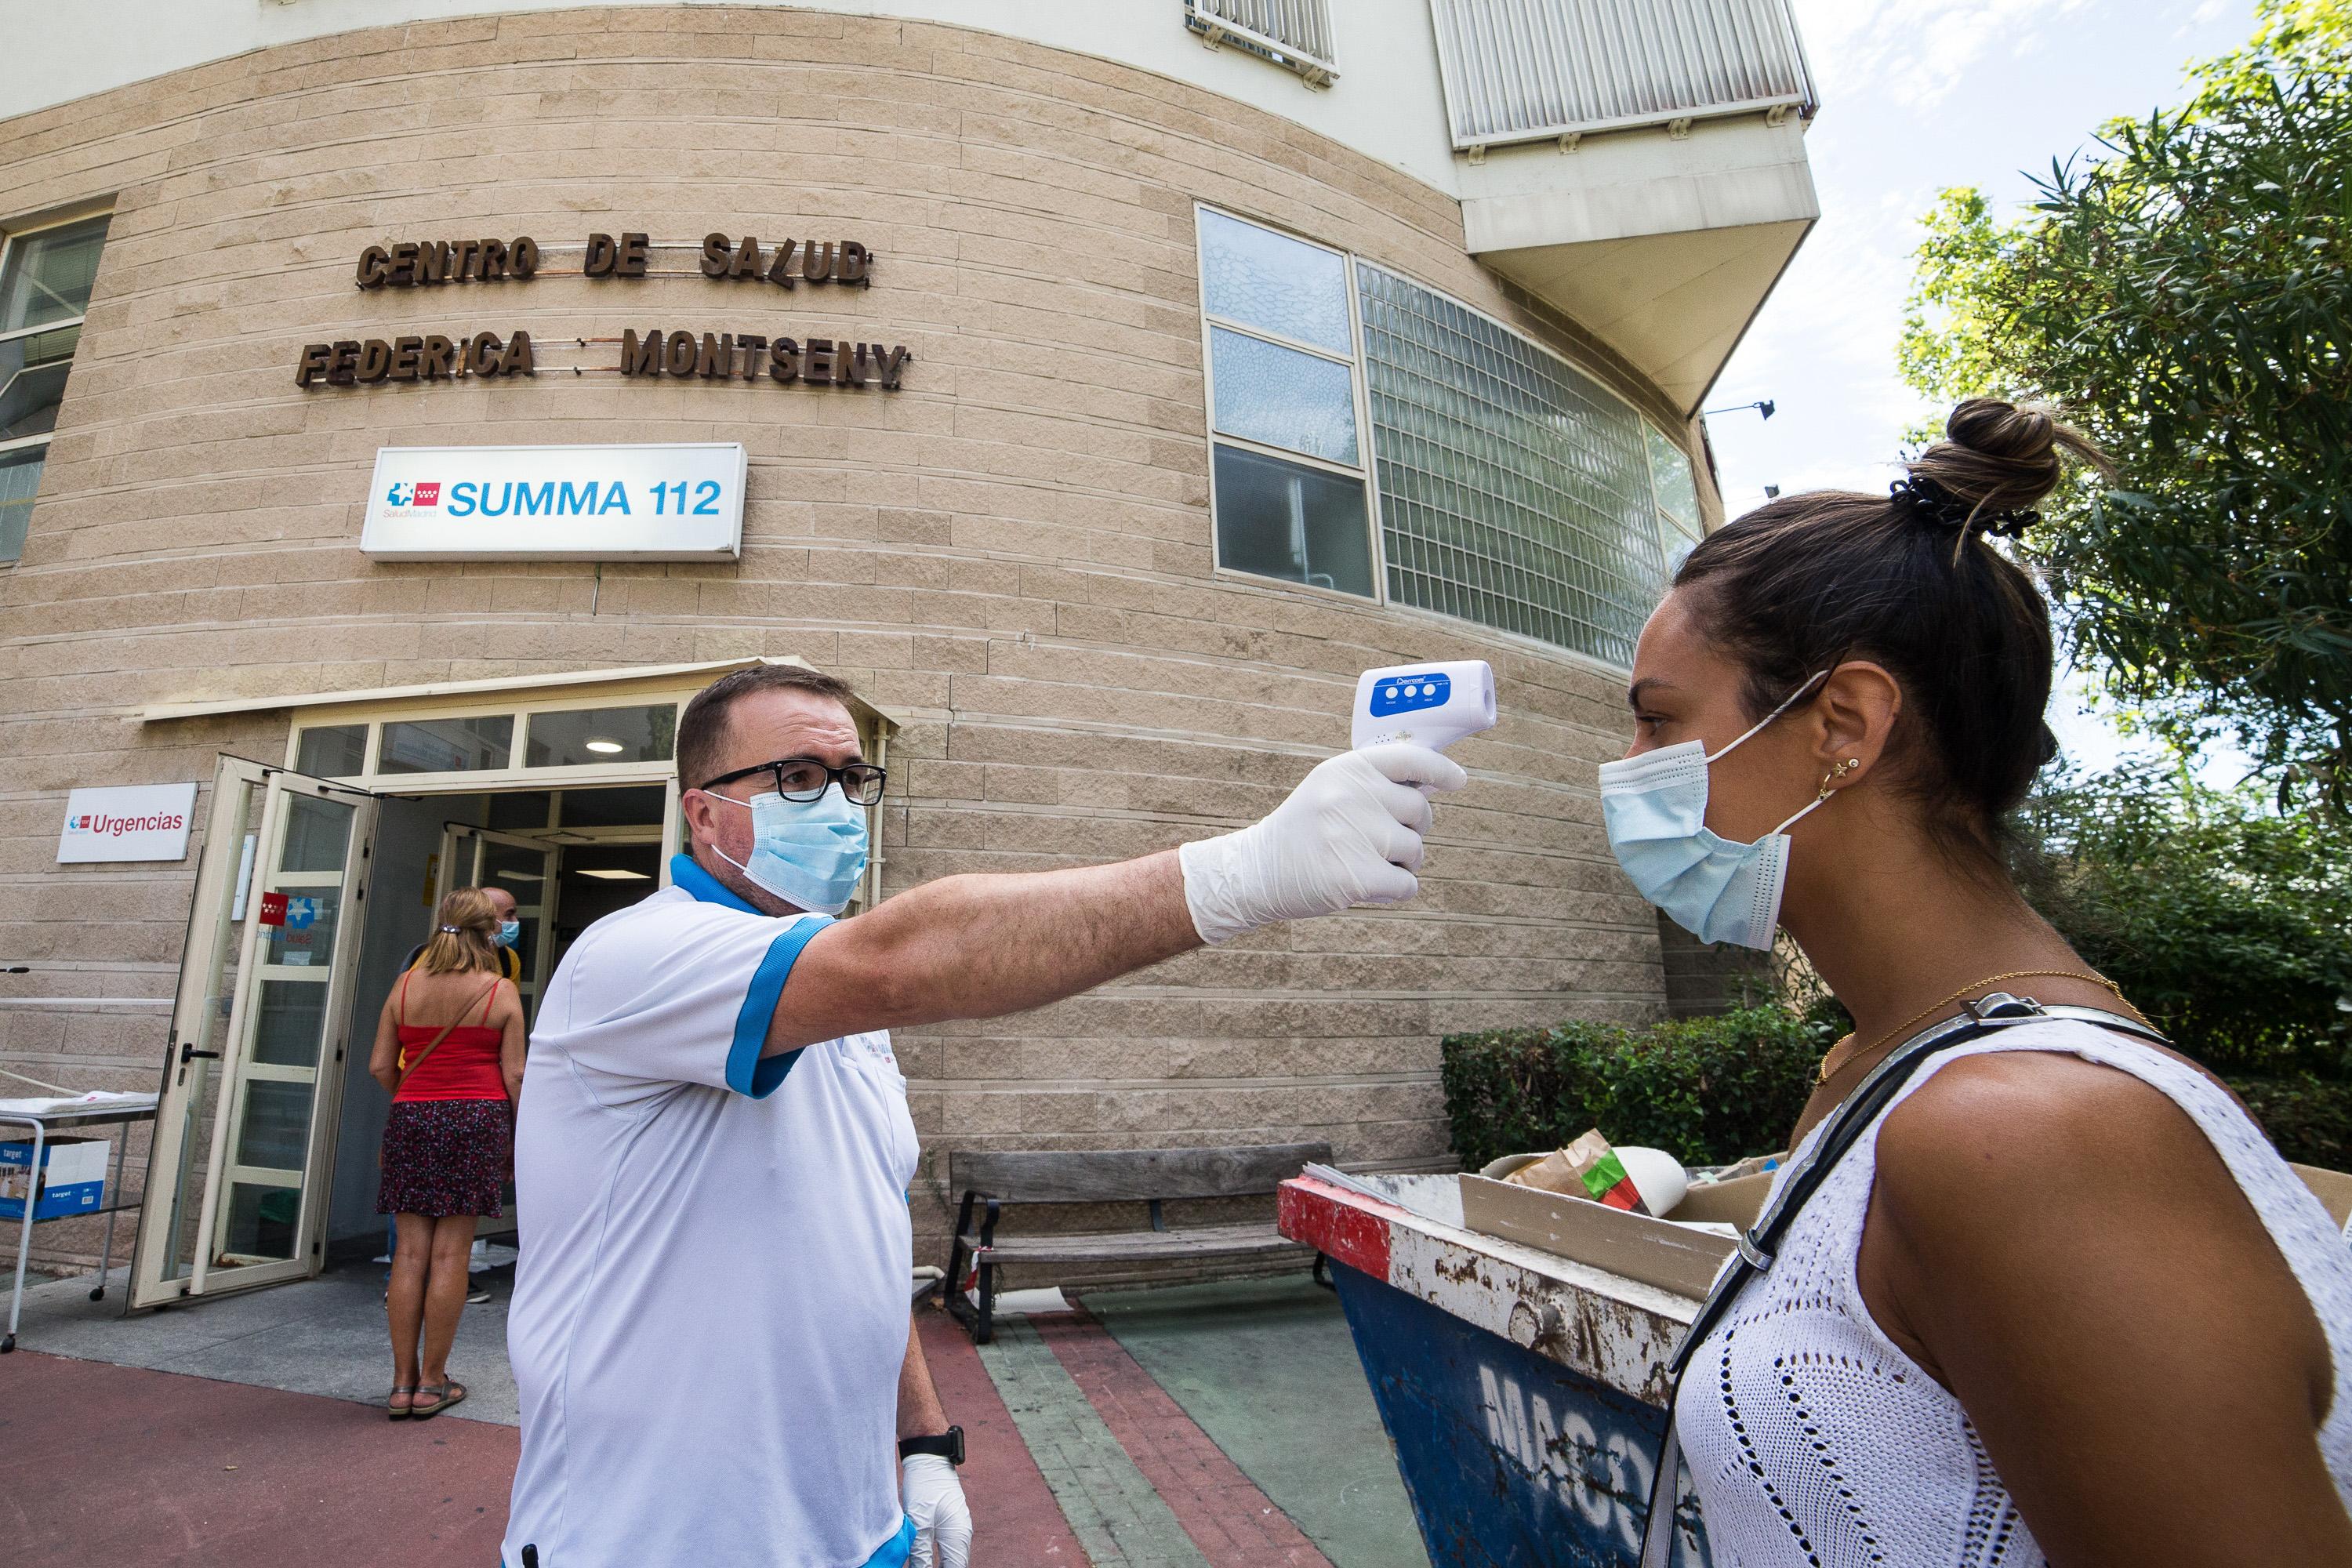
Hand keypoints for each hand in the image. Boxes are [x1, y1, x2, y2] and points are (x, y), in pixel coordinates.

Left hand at [902, 1452, 970, 1567]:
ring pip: (952, 1558)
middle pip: (954, 1565)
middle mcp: (963, 1534)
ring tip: (922, 1565)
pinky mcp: (951, 1522)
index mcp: (958, 1536)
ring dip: (940, 1566)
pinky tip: (925, 1559)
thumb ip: (920, 1552)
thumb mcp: (919, 1521)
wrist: (930, 1456)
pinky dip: (940, 1558)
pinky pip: (949, 1548)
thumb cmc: (924, 1486)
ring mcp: (958, 1527)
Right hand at [1177, 743, 1465, 943]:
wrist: (1257, 872)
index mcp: (1347, 769)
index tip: (1458, 781)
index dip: (1440, 770)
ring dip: (1400, 863)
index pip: (1410, 759)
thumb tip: (1435, 785)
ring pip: (1416, 850)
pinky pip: (1408, 884)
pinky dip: (1394, 891)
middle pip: (1420, 811)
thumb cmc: (1305, 831)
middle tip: (1378, 841)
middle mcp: (1352, 796)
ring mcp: (1355, 836)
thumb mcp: (1331, 790)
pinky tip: (1363, 885)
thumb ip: (1376, 784)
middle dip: (1411, 829)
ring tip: (1363, 863)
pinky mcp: (1358, 877)